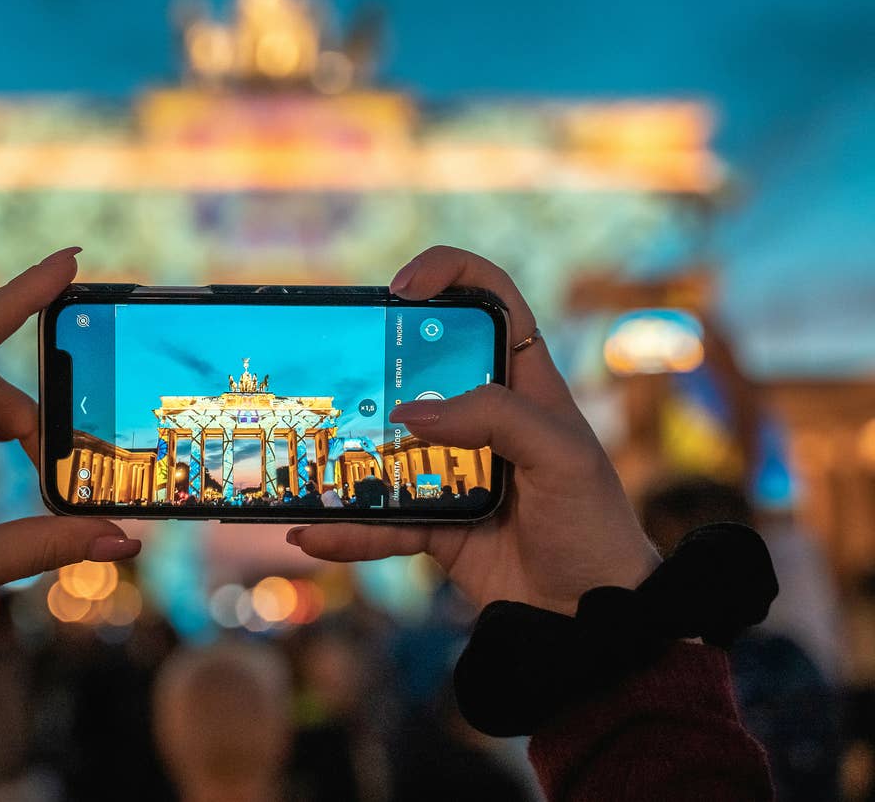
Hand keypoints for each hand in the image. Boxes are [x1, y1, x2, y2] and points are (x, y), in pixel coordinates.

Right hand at [287, 246, 658, 614]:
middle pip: (419, 368)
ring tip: (301, 454)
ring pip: (386, 446)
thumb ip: (495, 420)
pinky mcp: (434, 521)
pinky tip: (313, 533)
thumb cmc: (594, 525)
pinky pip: (380, 520)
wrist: (592, 620)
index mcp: (524, 384)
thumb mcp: (562, 458)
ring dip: (343, 451)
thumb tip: (409, 415)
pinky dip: (347, 531)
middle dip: (374, 361)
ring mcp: (454, 469)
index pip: (491, 301)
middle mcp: (484, 418)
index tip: (401, 288)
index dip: (449, 275)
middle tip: (336, 368)